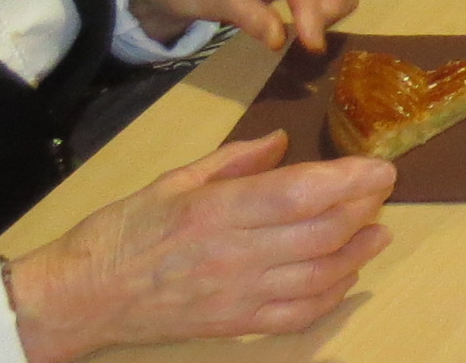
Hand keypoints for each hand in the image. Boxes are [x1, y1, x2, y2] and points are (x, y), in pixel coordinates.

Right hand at [6, 132, 395, 362]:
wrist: (82, 296)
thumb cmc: (123, 231)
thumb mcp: (175, 180)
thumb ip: (235, 160)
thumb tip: (283, 141)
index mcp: (216, 210)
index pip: (300, 193)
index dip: (349, 180)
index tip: (378, 166)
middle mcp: (233, 254)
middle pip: (320, 232)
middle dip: (362, 209)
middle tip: (382, 190)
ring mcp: (236, 294)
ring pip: (318, 275)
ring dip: (357, 252)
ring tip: (377, 230)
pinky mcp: (234, 323)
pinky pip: (296, 315)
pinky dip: (330, 296)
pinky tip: (345, 275)